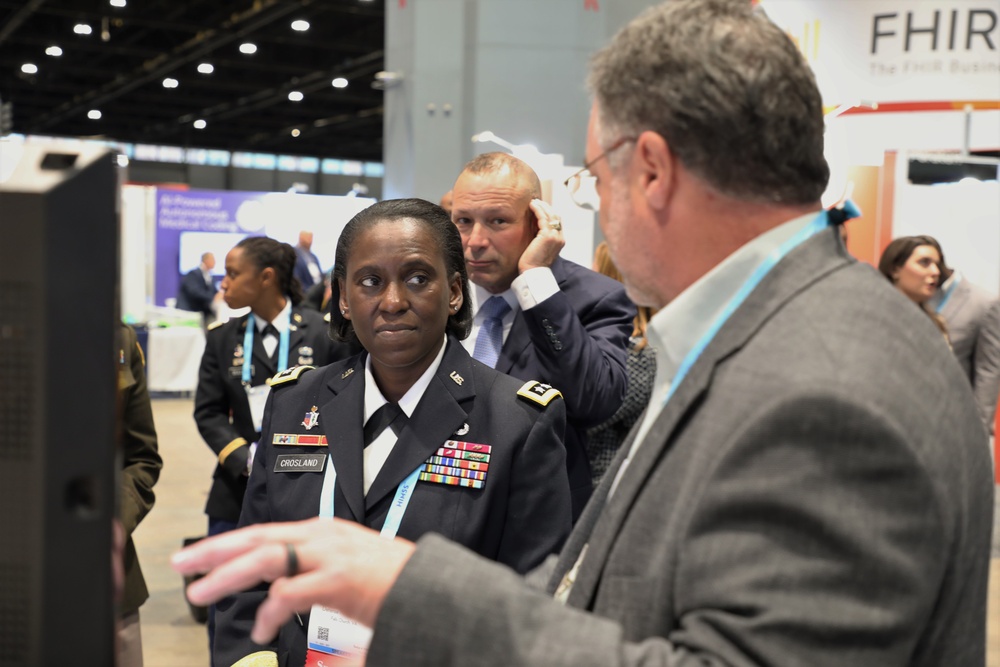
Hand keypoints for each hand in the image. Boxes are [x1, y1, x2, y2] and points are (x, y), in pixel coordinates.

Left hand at [171, 518, 414, 644]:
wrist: (431, 587)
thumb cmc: (392, 583)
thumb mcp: (346, 570)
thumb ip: (312, 577)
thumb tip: (280, 596)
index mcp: (322, 532)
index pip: (263, 532)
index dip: (226, 543)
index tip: (197, 556)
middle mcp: (321, 536)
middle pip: (255, 538)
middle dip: (214, 551)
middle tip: (180, 564)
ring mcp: (329, 555)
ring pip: (265, 557)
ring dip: (228, 575)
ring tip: (200, 592)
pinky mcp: (337, 580)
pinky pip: (289, 593)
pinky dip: (269, 612)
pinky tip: (262, 630)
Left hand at [518, 199, 564, 273]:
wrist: (533, 273)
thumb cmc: (533, 264)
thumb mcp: (540, 248)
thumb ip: (541, 238)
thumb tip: (535, 228)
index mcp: (560, 241)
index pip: (557, 222)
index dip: (549, 213)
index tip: (541, 207)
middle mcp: (560, 237)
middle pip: (556, 216)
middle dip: (546, 207)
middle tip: (537, 201)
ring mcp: (555, 236)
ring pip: (550, 215)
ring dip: (542, 206)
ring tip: (533, 201)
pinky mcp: (547, 235)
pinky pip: (543, 218)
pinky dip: (538, 210)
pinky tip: (532, 206)